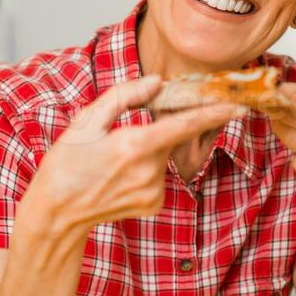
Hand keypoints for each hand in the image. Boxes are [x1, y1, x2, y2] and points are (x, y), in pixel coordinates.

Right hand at [23, 75, 243, 237]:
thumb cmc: (66, 164)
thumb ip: (125, 96)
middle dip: (159, 130)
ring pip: (164, 158)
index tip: (239, 104)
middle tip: (125, 137)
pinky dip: (145, 171)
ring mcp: (154, 191)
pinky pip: (159, 177)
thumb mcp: (86, 121)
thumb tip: (157, 82)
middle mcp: (150, 171)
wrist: (56, 213)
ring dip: (147, 152)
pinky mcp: (154, 204)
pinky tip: (119, 179)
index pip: (185, 124)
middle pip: (171, 138)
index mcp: (134, 145)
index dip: (214, 113)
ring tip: (113, 163)